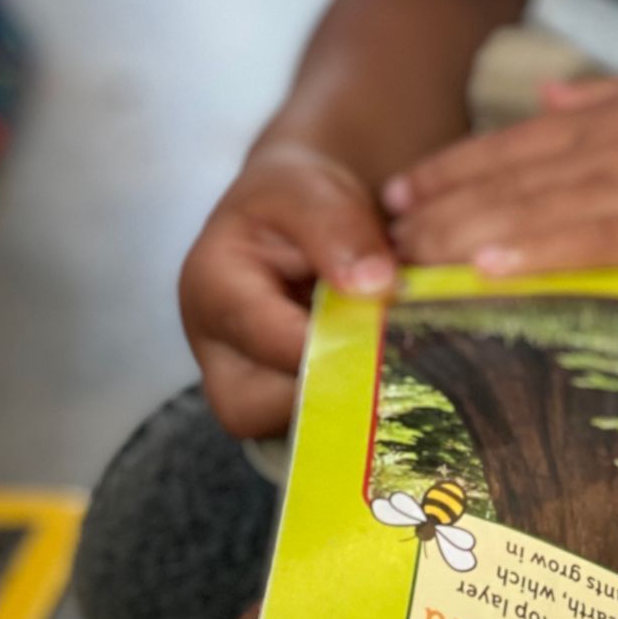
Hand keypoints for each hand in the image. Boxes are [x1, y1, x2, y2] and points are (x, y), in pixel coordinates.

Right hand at [179, 142, 395, 438]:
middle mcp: (217, 348)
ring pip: (289, 428)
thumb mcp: (311, 190)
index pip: (270, 339)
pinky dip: (359, 408)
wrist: (297, 211)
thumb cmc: (296, 197)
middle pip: (258, 408)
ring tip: (405, 369)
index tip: (397, 336)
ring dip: (350, 406)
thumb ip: (339, 230)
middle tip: (401, 366)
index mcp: (212, 287)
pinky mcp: (279, 399)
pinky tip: (403, 380)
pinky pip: (316, 425)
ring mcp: (246, 381)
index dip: (337, 344)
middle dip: (333, 392)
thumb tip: (376, 287)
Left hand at [381, 53, 617, 275]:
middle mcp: (610, 151)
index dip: (453, 170)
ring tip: (411, 261)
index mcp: (612, 119)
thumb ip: (604, 93)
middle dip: (441, 213)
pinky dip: (538, 254)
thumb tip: (550, 88)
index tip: (399, 193)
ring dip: (467, 237)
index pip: (515, 146)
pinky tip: (490, 271)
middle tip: (380, 242)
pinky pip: (593, 243)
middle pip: (509, 183)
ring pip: (535, 213)